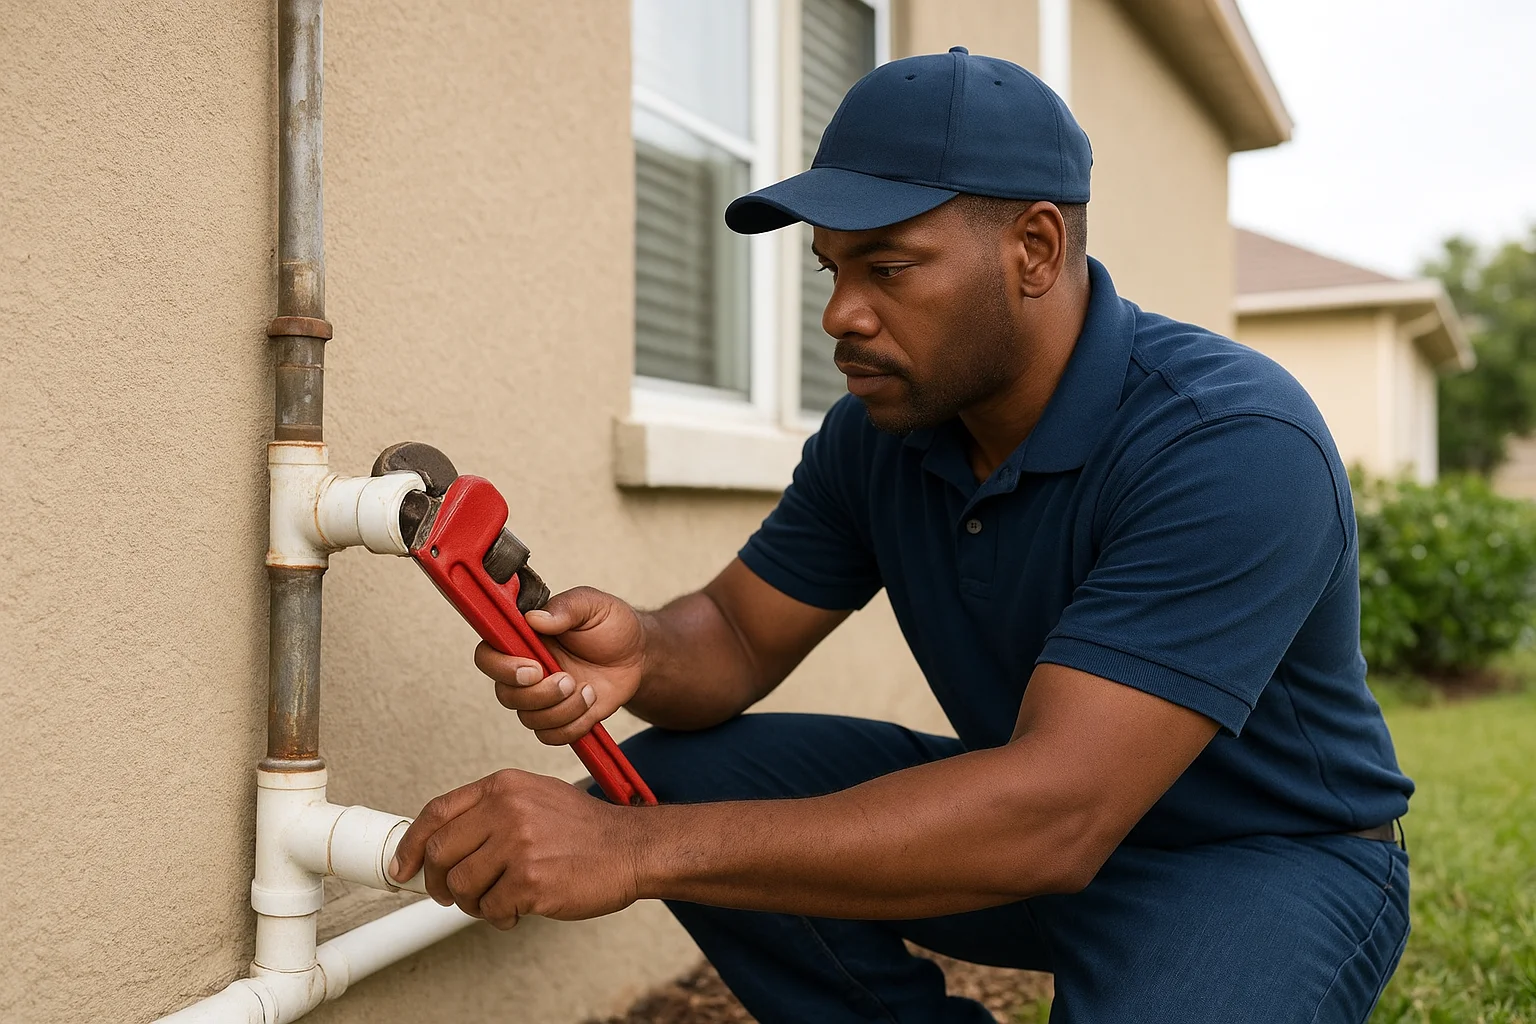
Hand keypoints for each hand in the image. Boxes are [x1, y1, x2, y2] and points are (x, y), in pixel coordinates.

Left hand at [389, 769, 640, 928]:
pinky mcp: (530, 881)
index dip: (412, 845)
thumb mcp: (534, 797)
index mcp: (503, 786)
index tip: (404, 867)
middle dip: (440, 882)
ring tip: (498, 899)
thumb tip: (442, 841)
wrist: (630, 847)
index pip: (436, 813)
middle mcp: (507, 810)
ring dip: (474, 902)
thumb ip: (490, 811)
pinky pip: (490, 909)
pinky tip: (519, 908)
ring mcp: (518, 845)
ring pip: (462, 886)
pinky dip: (499, 916)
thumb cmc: (585, 828)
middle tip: (451, 894)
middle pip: (441, 853)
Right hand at [477, 586, 647, 745]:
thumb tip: (534, 618)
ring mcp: (540, 696)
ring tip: (588, 690)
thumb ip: (565, 607)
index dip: (502, 668)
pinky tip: (591, 704)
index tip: (535, 668)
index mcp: (524, 638)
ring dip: (562, 709)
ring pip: (528, 719)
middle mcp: (525, 669)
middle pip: (505, 694)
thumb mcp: (593, 605)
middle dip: (539, 694)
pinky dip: (573, 725)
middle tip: (569, 679)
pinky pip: (550, 735)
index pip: (487, 655)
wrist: (637, 656)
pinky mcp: (558, 717)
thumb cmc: (611, 625)